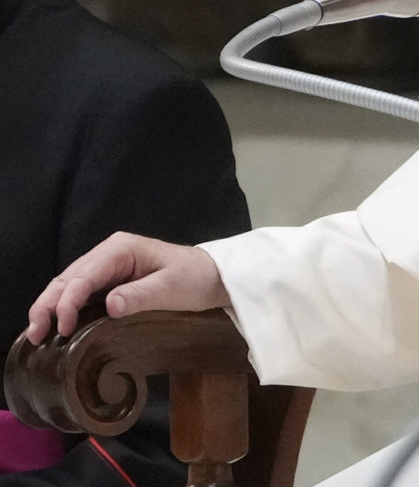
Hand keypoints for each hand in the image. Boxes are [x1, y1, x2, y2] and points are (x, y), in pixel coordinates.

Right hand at [26, 232, 230, 343]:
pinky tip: (55, 326)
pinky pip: (80, 293)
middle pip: (68, 279)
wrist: (215, 276)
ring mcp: (108, 266)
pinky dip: (63, 308)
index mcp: (120, 249)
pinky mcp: (111, 280)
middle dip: (47, 305)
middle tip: (35, 336)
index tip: (62, 327)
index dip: (67, 301)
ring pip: (69, 285)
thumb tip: (109, 306)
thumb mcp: (172, 288)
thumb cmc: (196, 278)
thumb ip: (141, 295)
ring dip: (50, 307)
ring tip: (37, 335)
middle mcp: (109, 253)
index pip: (84, 276)